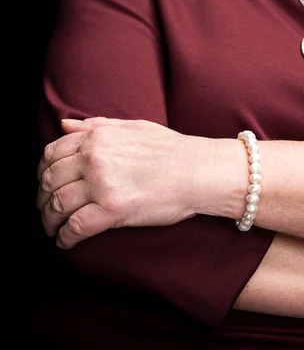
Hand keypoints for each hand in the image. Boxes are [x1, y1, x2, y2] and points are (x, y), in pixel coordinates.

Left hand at [36, 117, 217, 248]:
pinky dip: (65, 237)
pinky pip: (76, 226)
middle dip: (42, 197)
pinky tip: (65, 241)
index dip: (43, 172)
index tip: (46, 183)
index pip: (52, 154)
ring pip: (57, 205)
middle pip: (50, 181)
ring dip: (49, 220)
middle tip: (45, 208)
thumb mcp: (133, 127)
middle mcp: (93, 159)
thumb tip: (65, 124)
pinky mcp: (112, 210)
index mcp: (97, 138)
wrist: (199, 171)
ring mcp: (101, 185)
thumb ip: (97, 125)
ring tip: (52, 228)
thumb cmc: (173, 149)